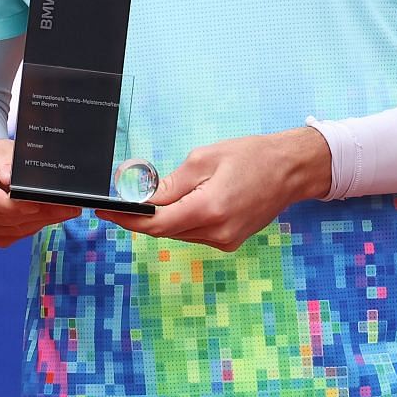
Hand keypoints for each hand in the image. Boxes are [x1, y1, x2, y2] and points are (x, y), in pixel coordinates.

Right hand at [0, 138, 80, 248]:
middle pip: (1, 217)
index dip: (14, 205)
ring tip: (62, 209)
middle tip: (66, 206)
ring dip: (38, 222)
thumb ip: (5, 159)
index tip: (38, 203)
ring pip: (10, 230)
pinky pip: (11, 237)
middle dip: (36, 213)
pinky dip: (30, 227)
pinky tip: (43, 216)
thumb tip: (10, 177)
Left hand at [95, 127, 331, 252]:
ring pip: (178, 233)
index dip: (126, 219)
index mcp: (209, 209)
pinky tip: (179, 205)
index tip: (105, 212)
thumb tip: (143, 197)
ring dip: (161, 219)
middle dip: (140, 217)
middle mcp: (217, 232)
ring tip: (148, 200)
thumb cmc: (251, 156)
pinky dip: (181, 221)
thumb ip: (171, 183)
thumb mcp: (204, 159)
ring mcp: (225, 240)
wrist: (291, 170)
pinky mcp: (230, 241)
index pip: (156, 223)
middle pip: (164, 230)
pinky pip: (194, 234)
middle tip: (120, 202)